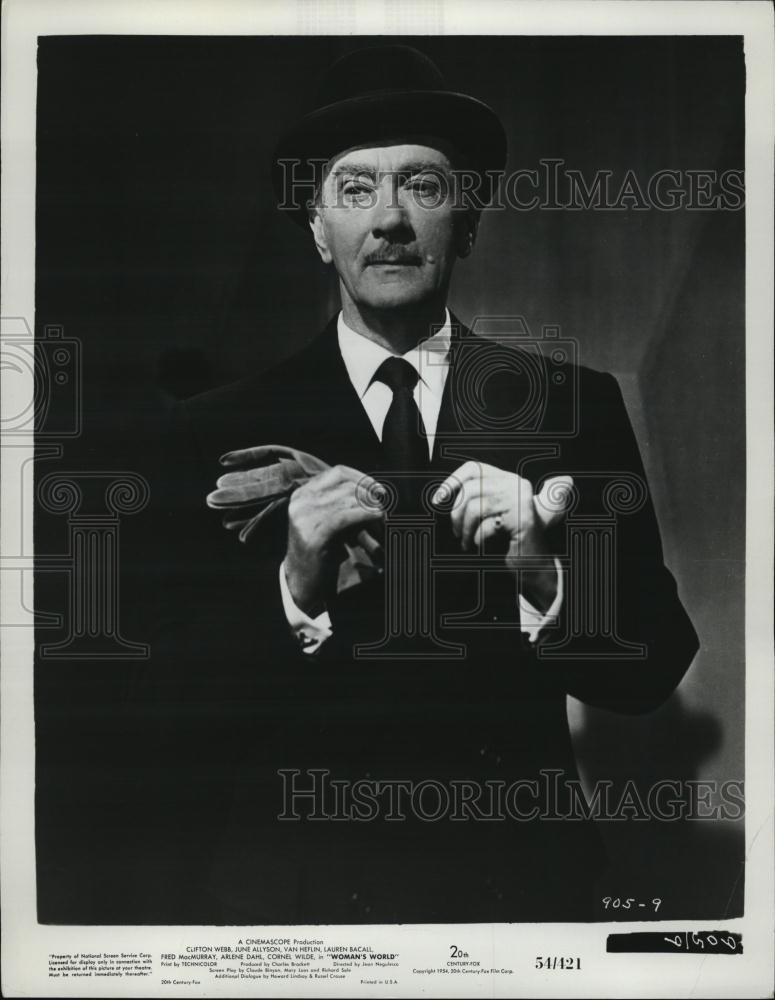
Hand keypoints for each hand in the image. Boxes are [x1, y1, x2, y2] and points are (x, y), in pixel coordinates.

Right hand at [284, 465, 385, 614]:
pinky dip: (366, 515)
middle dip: (370, 495)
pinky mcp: (314, 535)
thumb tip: (376, 490)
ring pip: (348, 499)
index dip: (363, 478)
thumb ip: (342, 502)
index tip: (380, 490)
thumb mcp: (327, 519)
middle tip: (385, 507)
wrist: (303, 582)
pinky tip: (377, 519)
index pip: (338, 472)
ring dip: (371, 507)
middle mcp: (301, 502)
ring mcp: (305, 518)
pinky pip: (346, 517)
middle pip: (346, 485)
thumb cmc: (321, 550)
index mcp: (302, 493)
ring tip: (382, 518)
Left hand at [433, 462, 573, 610]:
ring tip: (465, 541)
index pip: (474, 468)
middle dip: (457, 513)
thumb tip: (442, 495)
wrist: (533, 563)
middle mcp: (516, 485)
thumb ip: (475, 498)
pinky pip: (487, 525)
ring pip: (475, 507)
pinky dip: (477, 538)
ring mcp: (521, 501)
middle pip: (471, 489)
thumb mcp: (490, 513)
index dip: (452, 481)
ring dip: (465, 529)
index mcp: (508, 479)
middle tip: (456, 531)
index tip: (438, 499)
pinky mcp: (522, 519)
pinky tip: (479, 545)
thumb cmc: (508, 540)